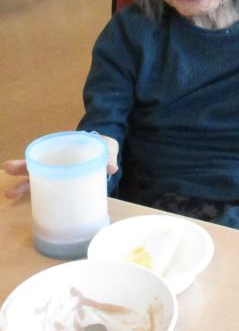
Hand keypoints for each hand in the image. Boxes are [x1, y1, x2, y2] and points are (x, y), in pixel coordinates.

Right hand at [3, 134, 118, 198]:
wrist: (107, 152)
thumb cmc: (101, 146)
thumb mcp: (106, 148)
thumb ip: (109, 156)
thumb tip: (112, 169)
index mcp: (65, 150)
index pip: (42, 155)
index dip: (27, 162)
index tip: (12, 167)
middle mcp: (58, 163)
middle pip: (35, 169)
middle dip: (21, 175)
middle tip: (7, 185)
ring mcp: (60, 175)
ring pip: (39, 182)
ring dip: (26, 189)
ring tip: (10, 194)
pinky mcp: (67, 186)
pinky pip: (53, 193)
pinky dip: (44, 200)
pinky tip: (35, 209)